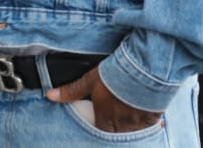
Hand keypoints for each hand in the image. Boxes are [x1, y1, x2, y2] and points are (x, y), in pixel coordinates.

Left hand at [46, 66, 163, 132]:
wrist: (143, 69)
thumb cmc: (115, 75)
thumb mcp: (89, 80)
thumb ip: (71, 91)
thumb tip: (50, 96)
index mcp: (106, 116)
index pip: (100, 130)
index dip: (99, 127)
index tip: (100, 122)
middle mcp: (122, 123)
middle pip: (116, 133)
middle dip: (115, 129)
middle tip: (114, 121)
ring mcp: (139, 121)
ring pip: (132, 131)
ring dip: (130, 126)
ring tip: (128, 117)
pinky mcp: (153, 116)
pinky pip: (150, 127)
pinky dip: (147, 124)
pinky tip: (146, 117)